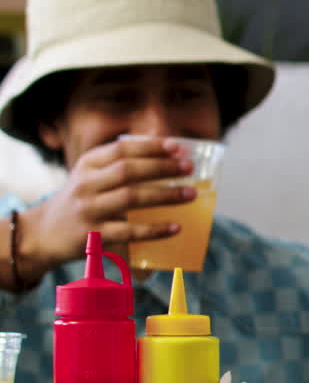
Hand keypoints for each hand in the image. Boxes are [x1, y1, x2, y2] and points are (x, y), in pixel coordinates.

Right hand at [20, 138, 192, 279]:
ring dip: (165, 195)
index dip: (150, 146)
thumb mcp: (89, 176)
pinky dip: (155, 230)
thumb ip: (117, 165)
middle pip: (128, 170)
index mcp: (87, 165)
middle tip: (189, 167)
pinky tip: (175, 227)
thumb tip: (168, 156)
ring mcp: (89, 210)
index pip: (121, 149)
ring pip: (131, 198)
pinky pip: (129, 232)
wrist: (43, 234)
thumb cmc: (80, 201)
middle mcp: (86, 184)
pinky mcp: (93, 236)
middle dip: (162, 167)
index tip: (177, 146)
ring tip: (191, 193)